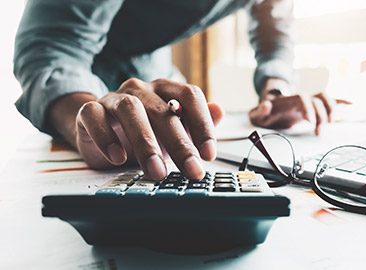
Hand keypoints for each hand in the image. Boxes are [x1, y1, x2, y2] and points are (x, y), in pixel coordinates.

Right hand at [49, 78, 223, 179]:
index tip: (209, 154)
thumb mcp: (172, 131)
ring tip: (156, 171)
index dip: (202, 124)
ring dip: (146, 142)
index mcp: (166, 90)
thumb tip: (219, 111)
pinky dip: (106, 138)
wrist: (100, 130)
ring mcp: (114, 98)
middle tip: (191, 170)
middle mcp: (142, 90)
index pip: (190, 96)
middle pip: (163, 110)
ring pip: (131, 110)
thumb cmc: (142, 131)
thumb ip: (195, 123)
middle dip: (180, 143)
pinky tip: (117, 158)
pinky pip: (95, 118)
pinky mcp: (90, 111)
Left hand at [249, 92, 349, 134]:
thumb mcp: (257, 114)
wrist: (268, 107)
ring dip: (331, 110)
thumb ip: (260, 110)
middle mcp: (302, 98)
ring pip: (325, 98)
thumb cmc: (264, 113)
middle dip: (321, 115)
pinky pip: (329, 101)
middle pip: (317, 100)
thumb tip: (266, 104)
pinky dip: (340, 101)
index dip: (308, 108)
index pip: (303, 98)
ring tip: (331, 123)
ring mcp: (309, 101)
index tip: (310, 121)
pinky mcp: (313, 106)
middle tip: (319, 131)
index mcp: (289, 100)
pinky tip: (351, 104)